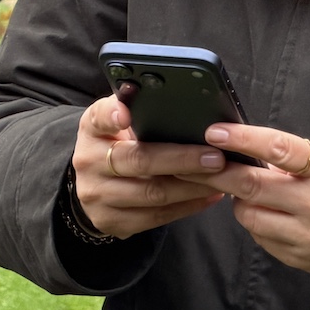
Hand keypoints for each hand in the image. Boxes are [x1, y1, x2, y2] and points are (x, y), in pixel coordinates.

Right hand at [72, 94, 227, 238]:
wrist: (94, 183)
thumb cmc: (116, 141)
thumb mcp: (117, 117)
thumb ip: (135, 103)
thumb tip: (163, 86)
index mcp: (92, 129)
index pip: (99, 118)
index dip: (112, 116)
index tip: (126, 115)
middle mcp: (88, 163)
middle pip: (140, 161)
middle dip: (182, 159)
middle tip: (216, 157)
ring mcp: (98, 197)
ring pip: (153, 194)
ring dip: (192, 187)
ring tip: (221, 177)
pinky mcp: (113, 222)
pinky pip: (156, 217)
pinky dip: (188, 206)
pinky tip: (209, 194)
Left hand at [181, 123, 309, 281]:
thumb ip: (301, 156)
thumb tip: (257, 153)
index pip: (278, 149)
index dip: (243, 138)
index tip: (216, 131)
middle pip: (251, 186)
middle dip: (220, 171)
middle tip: (204, 160)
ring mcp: (307, 236)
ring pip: (249, 215)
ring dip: (240, 198)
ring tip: (248, 188)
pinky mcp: (300, 259)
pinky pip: (261, 238)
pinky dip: (256, 221)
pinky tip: (267, 212)